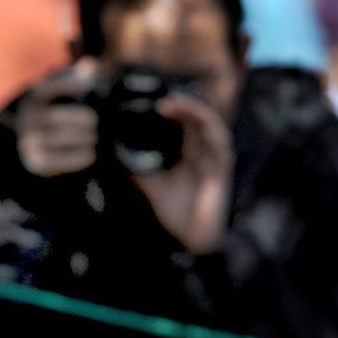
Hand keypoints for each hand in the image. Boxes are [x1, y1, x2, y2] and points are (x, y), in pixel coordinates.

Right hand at [17, 58, 99, 177]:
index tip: (85, 86)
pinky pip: (58, 161)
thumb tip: (91, 64)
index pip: (46, 90)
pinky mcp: (36, 163)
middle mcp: (26, 121)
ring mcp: (29, 143)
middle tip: (95, 122)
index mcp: (31, 101)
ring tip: (95, 137)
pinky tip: (90, 155)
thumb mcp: (53, 99)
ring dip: (81, 138)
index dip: (65, 85)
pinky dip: (77, 158)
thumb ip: (71, 80)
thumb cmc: (47, 119)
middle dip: (79, 120)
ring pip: (58, 139)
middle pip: (54, 118)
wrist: (24, 151)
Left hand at [135, 93, 233, 253]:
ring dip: (193, 110)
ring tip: (175, 103)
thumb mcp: (149, 183)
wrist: (189, 238)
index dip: (171, 108)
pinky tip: (196, 118)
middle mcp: (202, 151)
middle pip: (195, 117)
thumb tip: (115, 147)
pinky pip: (220, 141)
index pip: (182, 121)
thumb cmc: (174, 211)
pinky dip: (209, 127)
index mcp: (187, 152)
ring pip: (208, 123)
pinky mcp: (222, 168)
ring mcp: (214, 158)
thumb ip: (136, 166)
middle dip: (180, 104)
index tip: (151, 102)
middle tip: (161, 100)